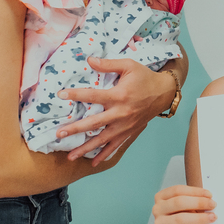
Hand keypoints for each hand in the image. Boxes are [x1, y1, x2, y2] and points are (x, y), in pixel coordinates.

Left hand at [56, 58, 179, 161]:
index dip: (76, 95)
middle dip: (75, 129)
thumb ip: (108, 64)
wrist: (164, 93)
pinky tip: (93, 163)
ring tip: (70, 156)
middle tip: (59, 134)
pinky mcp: (129, 132)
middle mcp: (121, 113)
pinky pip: (115, 146)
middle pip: (94, 123)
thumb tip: (89, 60)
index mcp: (119, 95)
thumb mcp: (129, 65)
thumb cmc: (145, 77)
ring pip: (102, 140)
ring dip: (86, 148)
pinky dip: (104, 155)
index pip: (93, 96)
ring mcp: (125, 126)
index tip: (60, 95)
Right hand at [152, 184, 214, 223]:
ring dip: (199, 218)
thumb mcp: (188, 207)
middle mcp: (157, 209)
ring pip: (180, 219)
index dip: (195, 191)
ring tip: (212, 217)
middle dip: (198, 203)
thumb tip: (209, 201)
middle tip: (213, 205)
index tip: (209, 195)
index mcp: (161, 197)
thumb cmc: (184, 218)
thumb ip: (194, 202)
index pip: (177, 190)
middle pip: (178, 202)